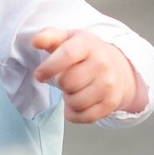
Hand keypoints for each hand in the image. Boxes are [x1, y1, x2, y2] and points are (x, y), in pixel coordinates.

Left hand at [30, 29, 145, 125]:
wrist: (118, 68)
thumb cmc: (84, 54)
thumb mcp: (68, 39)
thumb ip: (49, 37)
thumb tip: (36, 41)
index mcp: (88, 44)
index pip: (68, 55)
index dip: (50, 67)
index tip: (39, 75)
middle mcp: (102, 63)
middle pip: (68, 83)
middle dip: (60, 83)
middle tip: (65, 79)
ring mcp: (108, 84)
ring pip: (75, 103)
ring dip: (68, 99)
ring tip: (74, 89)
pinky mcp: (111, 103)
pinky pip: (84, 117)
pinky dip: (75, 113)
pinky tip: (79, 102)